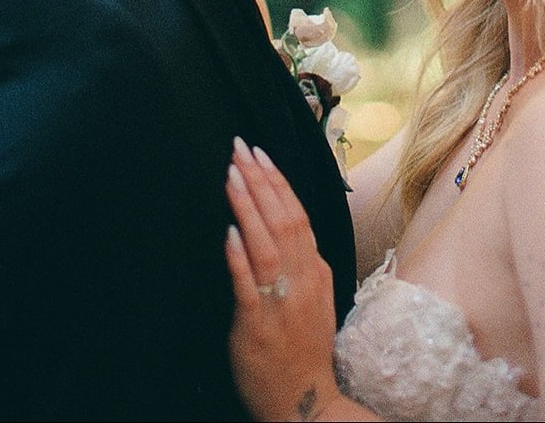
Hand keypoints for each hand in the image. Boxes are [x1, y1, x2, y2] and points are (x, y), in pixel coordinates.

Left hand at [225, 138, 340, 421]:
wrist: (307, 404)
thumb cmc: (304, 349)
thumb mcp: (315, 298)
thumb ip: (303, 263)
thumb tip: (286, 224)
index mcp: (316, 270)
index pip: (298, 214)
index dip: (278, 181)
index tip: (260, 153)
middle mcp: (303, 280)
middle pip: (284, 219)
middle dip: (260, 180)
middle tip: (241, 148)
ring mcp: (282, 302)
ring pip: (268, 243)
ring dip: (249, 206)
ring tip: (231, 175)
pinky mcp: (259, 326)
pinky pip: (249, 285)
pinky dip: (240, 256)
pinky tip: (229, 232)